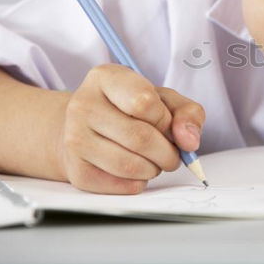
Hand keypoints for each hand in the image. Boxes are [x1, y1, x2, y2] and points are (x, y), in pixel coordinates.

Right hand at [55, 63, 205, 193]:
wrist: (89, 128)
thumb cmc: (131, 109)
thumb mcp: (164, 99)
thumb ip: (187, 112)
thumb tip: (189, 141)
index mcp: (106, 78)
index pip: (144, 102)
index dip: (165, 120)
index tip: (167, 125)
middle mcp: (83, 105)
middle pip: (140, 138)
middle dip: (168, 152)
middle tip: (172, 153)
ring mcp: (74, 139)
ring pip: (130, 165)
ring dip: (155, 168)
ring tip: (154, 161)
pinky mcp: (77, 170)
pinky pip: (121, 185)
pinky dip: (140, 182)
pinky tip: (137, 170)